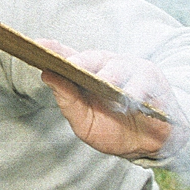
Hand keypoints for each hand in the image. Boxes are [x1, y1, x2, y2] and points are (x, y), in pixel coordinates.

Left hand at [38, 42, 189, 159]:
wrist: (148, 145)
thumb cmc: (113, 131)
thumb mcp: (84, 122)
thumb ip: (68, 101)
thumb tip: (48, 76)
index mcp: (87, 74)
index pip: (68, 57)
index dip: (54, 49)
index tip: (37, 44)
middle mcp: (107, 66)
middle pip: (91, 57)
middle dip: (80, 61)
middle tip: (70, 65)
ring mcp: (130, 70)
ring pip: (118, 67)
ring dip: (110, 77)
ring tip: (104, 86)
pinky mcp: (153, 79)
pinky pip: (143, 82)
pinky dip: (135, 91)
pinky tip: (129, 99)